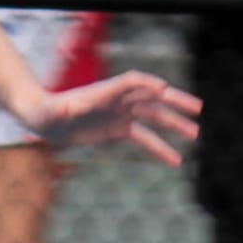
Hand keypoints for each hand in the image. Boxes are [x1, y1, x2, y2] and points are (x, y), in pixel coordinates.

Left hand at [25, 69, 200, 164]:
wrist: (45, 121)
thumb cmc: (47, 113)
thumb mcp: (55, 112)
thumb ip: (64, 110)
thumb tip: (70, 108)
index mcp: (105, 91)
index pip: (132, 81)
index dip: (148, 83)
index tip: (163, 89)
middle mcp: (118, 100)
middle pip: (152, 97)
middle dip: (175, 102)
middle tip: (197, 109)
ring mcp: (121, 114)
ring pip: (154, 117)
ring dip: (175, 125)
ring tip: (195, 135)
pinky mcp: (119, 129)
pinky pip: (145, 138)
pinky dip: (160, 148)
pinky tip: (175, 160)